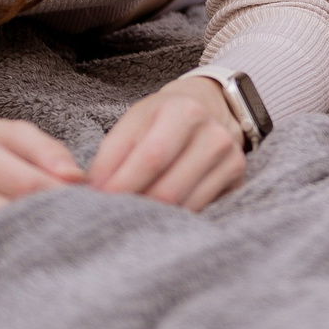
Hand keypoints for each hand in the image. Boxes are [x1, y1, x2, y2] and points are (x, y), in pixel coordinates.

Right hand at [0, 113, 84, 237]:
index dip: (61, 195)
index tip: (88, 200)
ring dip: (26, 236)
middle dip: (47, 218)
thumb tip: (77, 178)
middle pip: (8, 212)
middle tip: (78, 222)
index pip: (24, 182)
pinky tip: (20, 245)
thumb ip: (43, 149)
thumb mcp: (3, 130)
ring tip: (52, 232)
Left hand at [84, 74, 248, 211]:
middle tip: (110, 218)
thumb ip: (111, 156)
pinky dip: (174, 220)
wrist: (211, 108)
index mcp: (185, 112)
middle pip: (169, 189)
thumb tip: (90, 193)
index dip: (121, 185)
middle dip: (134, 208)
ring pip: (185, 207)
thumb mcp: (133, 123)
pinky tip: (158, 219)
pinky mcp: (238, 182)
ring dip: (152, 218)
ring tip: (130, 219)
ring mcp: (232, 160)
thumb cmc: (161, 118)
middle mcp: (214, 135)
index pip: (151, 157)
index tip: (96, 202)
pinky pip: (201, 212)